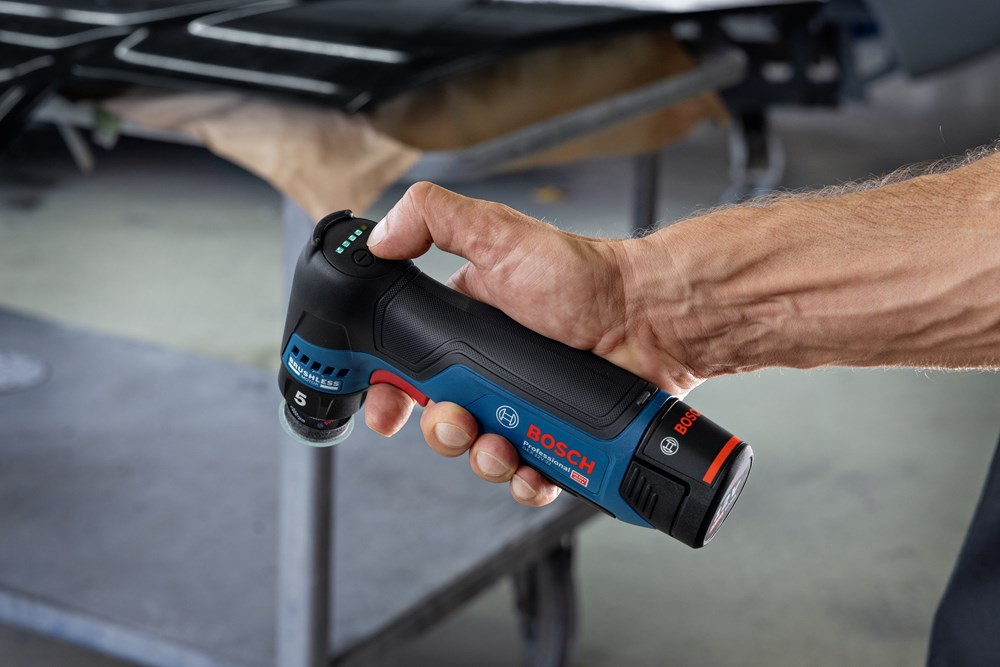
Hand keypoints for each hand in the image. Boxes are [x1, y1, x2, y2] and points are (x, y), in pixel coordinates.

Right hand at [363, 182, 705, 505]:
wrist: (652, 319)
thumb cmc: (584, 278)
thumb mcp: (499, 234)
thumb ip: (434, 220)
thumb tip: (379, 236)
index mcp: (465, 326)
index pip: (408, 366)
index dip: (389, 391)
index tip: (384, 408)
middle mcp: (489, 369)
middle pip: (439, 419)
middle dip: (440, 431)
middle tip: (458, 420)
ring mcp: (522, 405)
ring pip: (478, 452)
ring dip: (481, 459)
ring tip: (502, 443)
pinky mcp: (555, 435)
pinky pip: (526, 474)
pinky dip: (524, 481)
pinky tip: (531, 467)